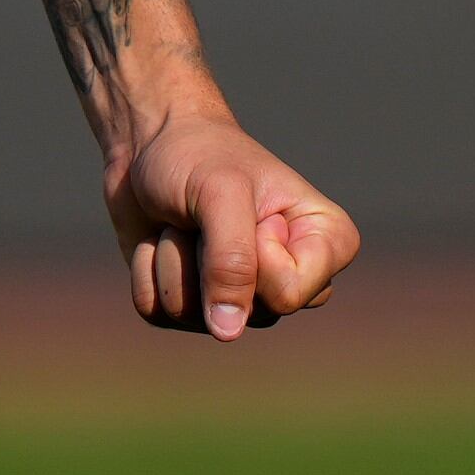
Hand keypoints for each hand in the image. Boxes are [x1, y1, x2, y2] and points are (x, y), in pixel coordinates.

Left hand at [105, 106, 358, 338]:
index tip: (246, 209)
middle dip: (205, 258)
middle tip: (205, 212)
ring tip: (182, 221)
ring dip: (172, 260)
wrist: (147, 142)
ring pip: (198, 318)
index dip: (251, 255)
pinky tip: (158, 238)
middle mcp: (295, 279)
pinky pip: (159, 312)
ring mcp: (246, 296)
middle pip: (247, 313)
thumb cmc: (197, 155)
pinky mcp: (196, 302)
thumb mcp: (219, 193)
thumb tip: (228, 332)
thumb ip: (232, 262)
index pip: (289, 294)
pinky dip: (147, 270)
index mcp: (328, 244)